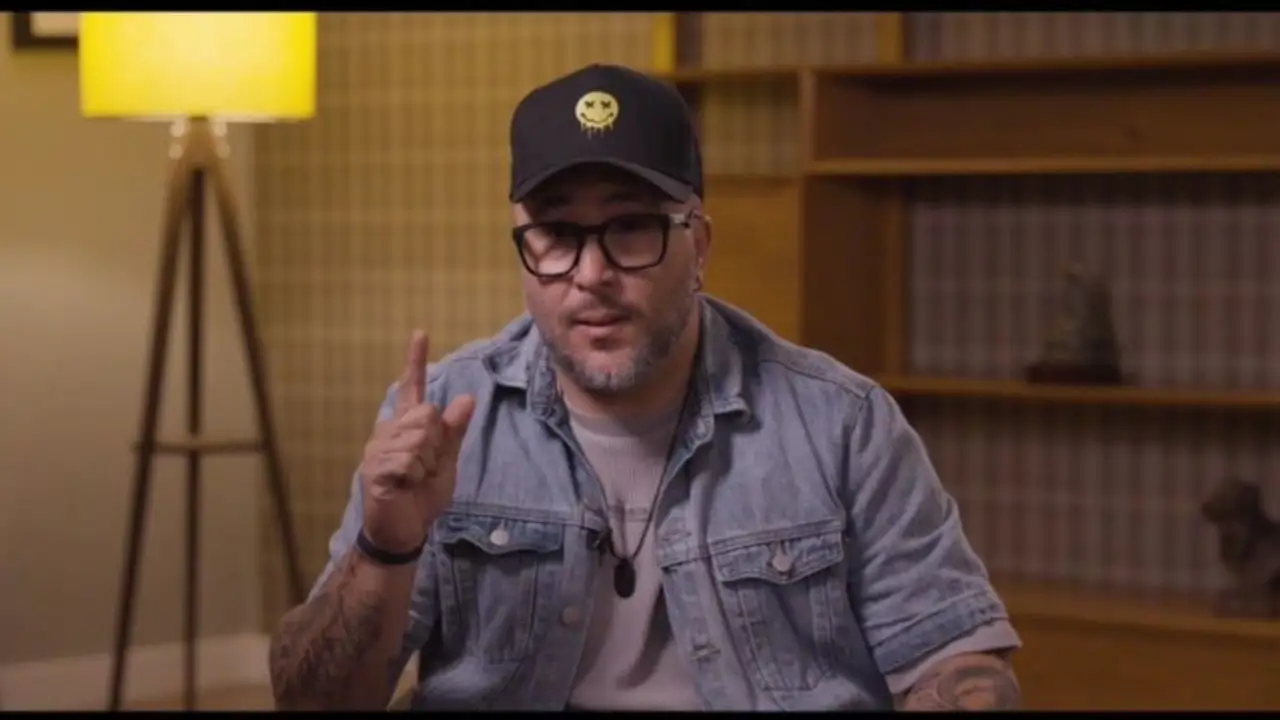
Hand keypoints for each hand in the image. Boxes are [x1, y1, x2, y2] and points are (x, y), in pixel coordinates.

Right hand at [358, 330, 475, 553]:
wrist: (404, 530)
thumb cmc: (422, 495)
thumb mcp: (446, 461)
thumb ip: (453, 432)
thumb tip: (467, 399)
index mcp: (405, 427)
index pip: (411, 389)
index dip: (415, 360)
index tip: (421, 333)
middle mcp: (388, 431)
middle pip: (427, 414)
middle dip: (435, 444)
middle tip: (425, 468)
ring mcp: (378, 449)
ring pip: (419, 436)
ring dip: (426, 463)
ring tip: (413, 479)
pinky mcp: (375, 468)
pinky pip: (409, 459)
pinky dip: (415, 476)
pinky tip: (404, 486)